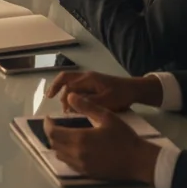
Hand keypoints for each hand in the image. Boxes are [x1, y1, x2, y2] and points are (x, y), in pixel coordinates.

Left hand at [45, 93, 160, 183]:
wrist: (139, 161)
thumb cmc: (124, 137)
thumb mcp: (106, 116)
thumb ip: (86, 106)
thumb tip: (69, 96)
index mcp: (80, 139)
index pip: (53, 133)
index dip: (47, 125)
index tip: (49, 118)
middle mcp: (77, 155)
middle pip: (54, 145)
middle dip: (51, 134)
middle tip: (55, 124)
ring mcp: (82, 166)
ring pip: (60, 155)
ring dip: (57, 144)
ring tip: (63, 134)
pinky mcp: (88, 174)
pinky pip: (69, 164)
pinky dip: (66, 155)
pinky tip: (73, 147)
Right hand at [46, 70, 162, 111]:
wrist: (135, 90)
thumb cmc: (121, 96)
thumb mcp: (106, 102)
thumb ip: (88, 102)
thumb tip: (71, 105)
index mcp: (88, 79)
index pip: (69, 86)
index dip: (64, 98)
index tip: (63, 111)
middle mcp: (86, 76)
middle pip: (65, 78)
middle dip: (57, 88)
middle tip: (51, 100)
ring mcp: (90, 79)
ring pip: (70, 81)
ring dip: (64, 90)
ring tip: (63, 105)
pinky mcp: (93, 83)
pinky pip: (77, 85)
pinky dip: (71, 92)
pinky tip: (73, 102)